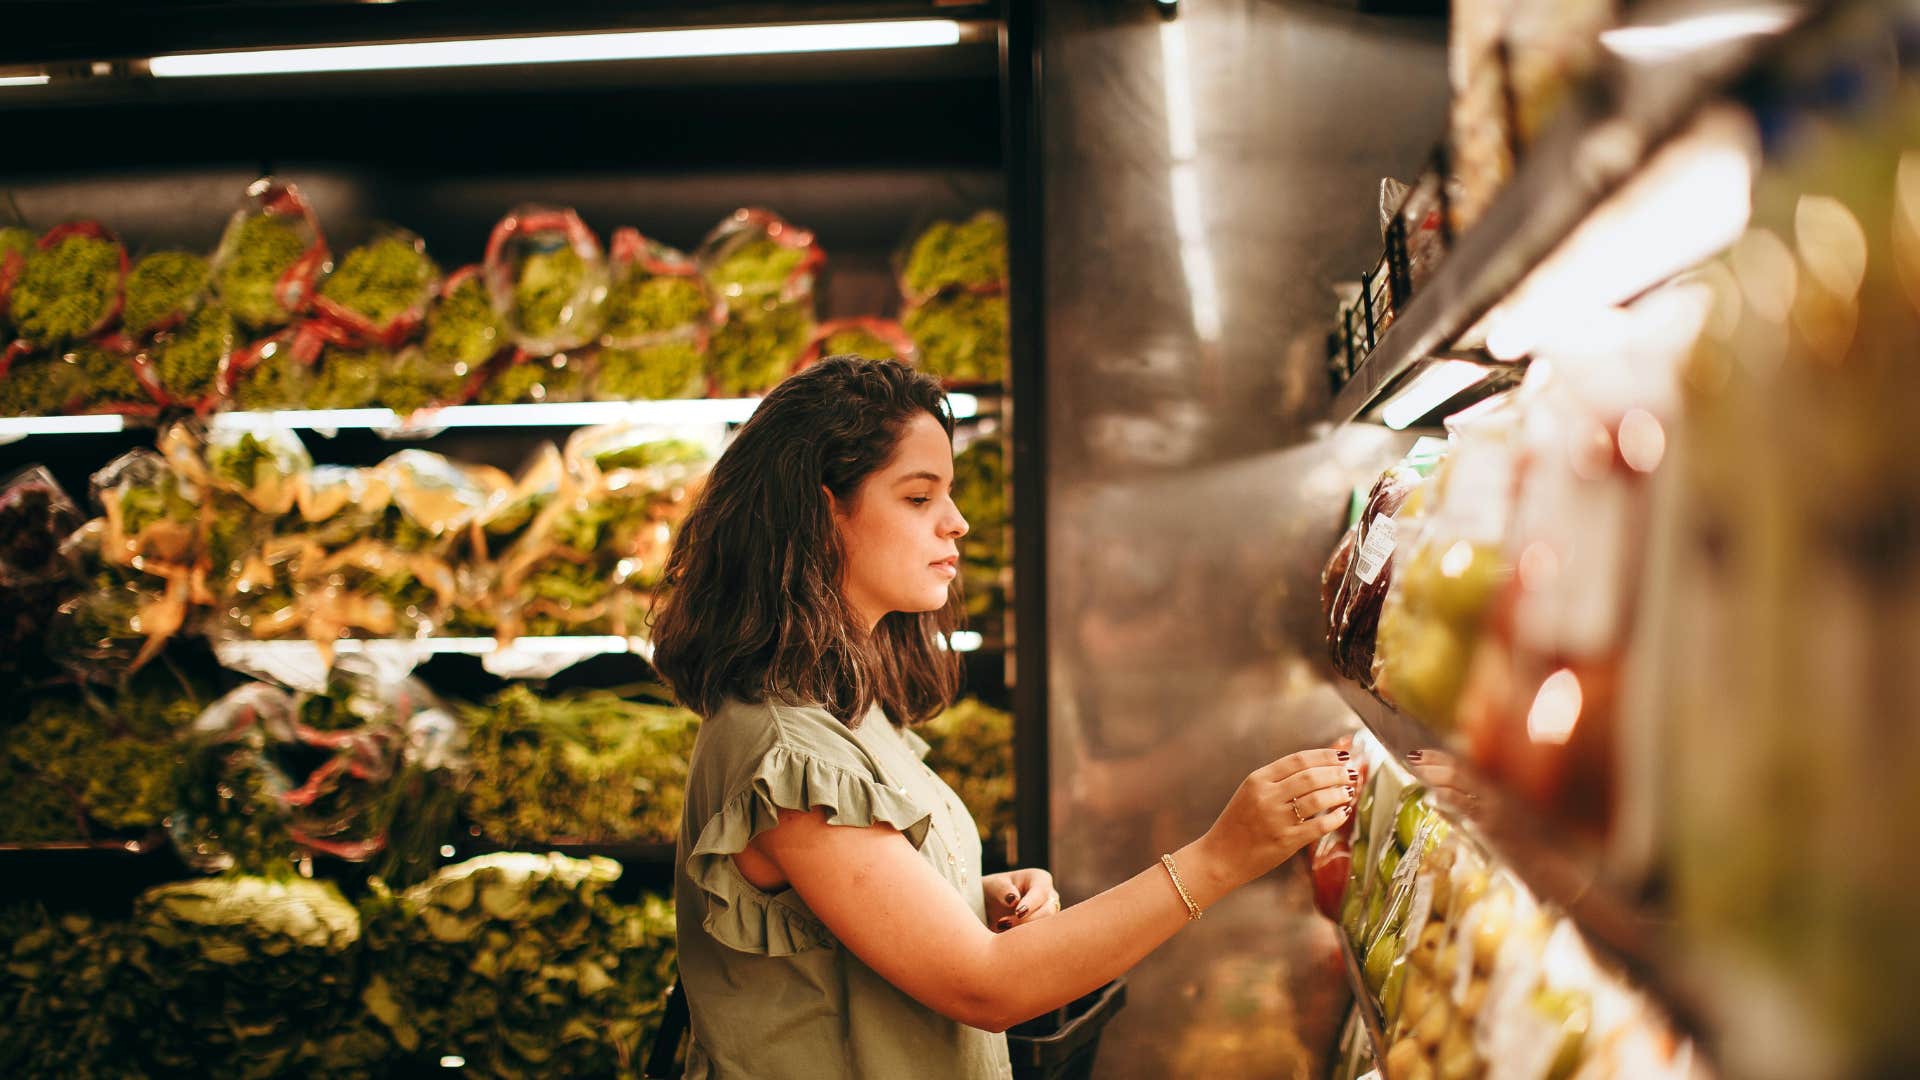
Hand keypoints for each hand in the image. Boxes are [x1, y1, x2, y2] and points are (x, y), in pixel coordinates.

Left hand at [984, 868, 1059, 931]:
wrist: (990, 906)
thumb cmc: (993, 890)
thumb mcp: (993, 885)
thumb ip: (1002, 889)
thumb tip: (1014, 899)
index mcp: (1039, 879)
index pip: (1041, 893)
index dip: (1030, 904)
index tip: (1017, 913)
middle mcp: (1049, 895)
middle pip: (1048, 911)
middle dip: (1026, 920)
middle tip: (1002, 924)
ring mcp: (1049, 913)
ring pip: (1045, 927)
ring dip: (1024, 931)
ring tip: (1001, 929)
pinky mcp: (1044, 928)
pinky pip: (1040, 937)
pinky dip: (1025, 939)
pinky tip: (1007, 937)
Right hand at [1193, 748, 1355, 891]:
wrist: (1219, 857)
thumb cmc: (1238, 824)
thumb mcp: (1251, 793)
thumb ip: (1278, 780)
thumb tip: (1316, 766)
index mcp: (1257, 780)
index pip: (1298, 760)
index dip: (1325, 755)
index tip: (1343, 755)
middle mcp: (1267, 796)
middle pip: (1311, 776)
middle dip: (1337, 773)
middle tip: (1351, 774)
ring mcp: (1276, 819)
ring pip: (1318, 799)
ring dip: (1339, 793)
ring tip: (1349, 792)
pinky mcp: (1285, 841)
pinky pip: (1318, 825)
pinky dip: (1335, 818)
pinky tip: (1342, 814)